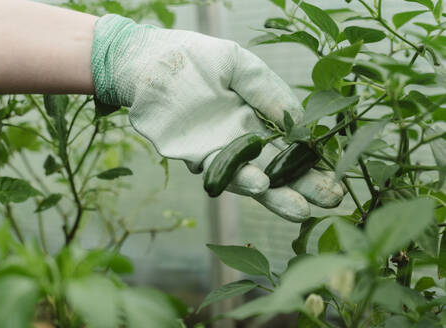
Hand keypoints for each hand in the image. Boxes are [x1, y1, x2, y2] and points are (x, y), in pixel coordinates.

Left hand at [91, 15, 344, 221]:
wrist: (147, 60)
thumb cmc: (194, 58)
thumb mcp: (239, 66)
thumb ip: (268, 91)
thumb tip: (300, 120)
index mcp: (254, 119)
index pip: (288, 147)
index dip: (310, 164)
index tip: (334, 178)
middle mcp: (238, 140)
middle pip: (274, 169)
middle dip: (300, 187)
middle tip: (328, 203)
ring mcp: (216, 150)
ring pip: (248, 177)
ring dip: (272, 193)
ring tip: (300, 207)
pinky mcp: (191, 154)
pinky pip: (218, 169)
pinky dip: (238, 179)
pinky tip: (260, 184)